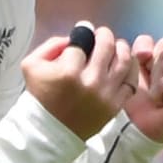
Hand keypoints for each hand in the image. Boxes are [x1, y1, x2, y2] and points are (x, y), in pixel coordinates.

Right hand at [22, 25, 135, 140]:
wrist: (49, 131)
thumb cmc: (40, 96)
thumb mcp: (32, 64)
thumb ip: (52, 45)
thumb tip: (74, 37)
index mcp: (68, 71)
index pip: (83, 39)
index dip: (83, 31)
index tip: (83, 30)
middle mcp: (90, 81)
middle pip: (106, 45)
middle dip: (103, 35)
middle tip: (100, 35)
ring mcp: (106, 94)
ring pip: (123, 60)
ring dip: (120, 47)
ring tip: (115, 47)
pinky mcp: (115, 105)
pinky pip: (131, 81)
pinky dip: (130, 68)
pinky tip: (124, 63)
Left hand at [123, 36, 162, 143]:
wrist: (136, 124)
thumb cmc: (140, 95)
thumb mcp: (139, 62)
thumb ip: (144, 45)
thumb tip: (147, 52)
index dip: (150, 60)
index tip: (152, 79)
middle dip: (152, 71)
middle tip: (156, 90)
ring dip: (154, 83)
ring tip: (159, 96)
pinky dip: (157, 93)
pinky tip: (162, 103)